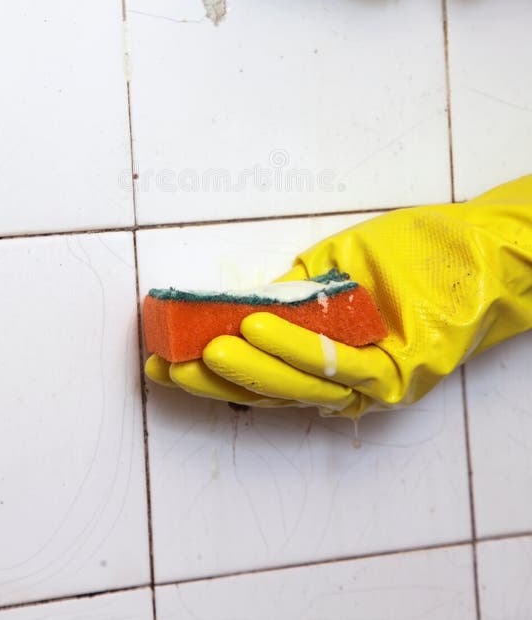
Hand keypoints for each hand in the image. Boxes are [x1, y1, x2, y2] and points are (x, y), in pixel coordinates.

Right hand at [146, 177, 531, 416]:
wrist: (478, 248)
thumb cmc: (410, 256)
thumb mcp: (336, 269)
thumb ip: (293, 296)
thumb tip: (242, 306)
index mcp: (328, 357)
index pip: (261, 375)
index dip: (210, 374)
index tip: (163, 360)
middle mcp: (348, 380)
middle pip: (273, 393)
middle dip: (216, 382)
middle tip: (169, 365)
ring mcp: (375, 382)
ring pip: (302, 389)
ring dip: (250, 370)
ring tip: (206, 350)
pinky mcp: (401, 373)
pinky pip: (342, 369)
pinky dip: (296, 351)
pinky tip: (256, 331)